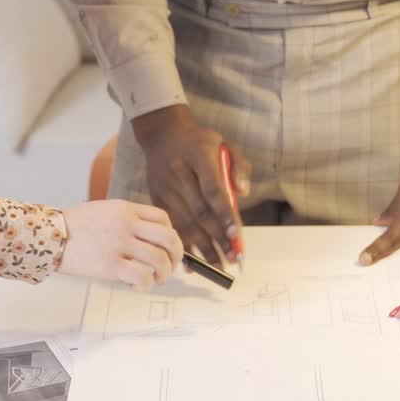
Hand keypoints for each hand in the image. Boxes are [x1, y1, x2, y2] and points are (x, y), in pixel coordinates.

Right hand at [58, 199, 182, 291]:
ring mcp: (120, 244)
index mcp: (126, 209)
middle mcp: (127, 224)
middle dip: (176, 255)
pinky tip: (140, 286)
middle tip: (172, 266)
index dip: (170, 234)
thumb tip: (143, 238)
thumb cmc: (72, 226)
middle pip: (168, 238)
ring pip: (159, 259)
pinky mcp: (111, 264)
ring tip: (157, 279)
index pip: (163, 218)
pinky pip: (141, 276)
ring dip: (164, 273)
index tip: (167, 247)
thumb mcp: (103, 211)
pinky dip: (147, 284)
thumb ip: (124, 220)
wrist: (50, 235)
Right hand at [131, 105, 250, 267]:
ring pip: (185, 223)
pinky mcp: (156, 198)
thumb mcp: (225, 143)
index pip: (212, 189)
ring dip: (202, 247)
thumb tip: (243, 194)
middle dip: (217, 238)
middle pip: (199, 212)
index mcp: (199, 155)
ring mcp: (165, 187)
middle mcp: (179, 172)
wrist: (162, 134)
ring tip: (218, 266)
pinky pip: (170, 226)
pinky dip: (182, 245)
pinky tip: (192, 262)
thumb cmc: (199, 142)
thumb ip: (239, 167)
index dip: (225, 214)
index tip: (236, 235)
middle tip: (233, 258)